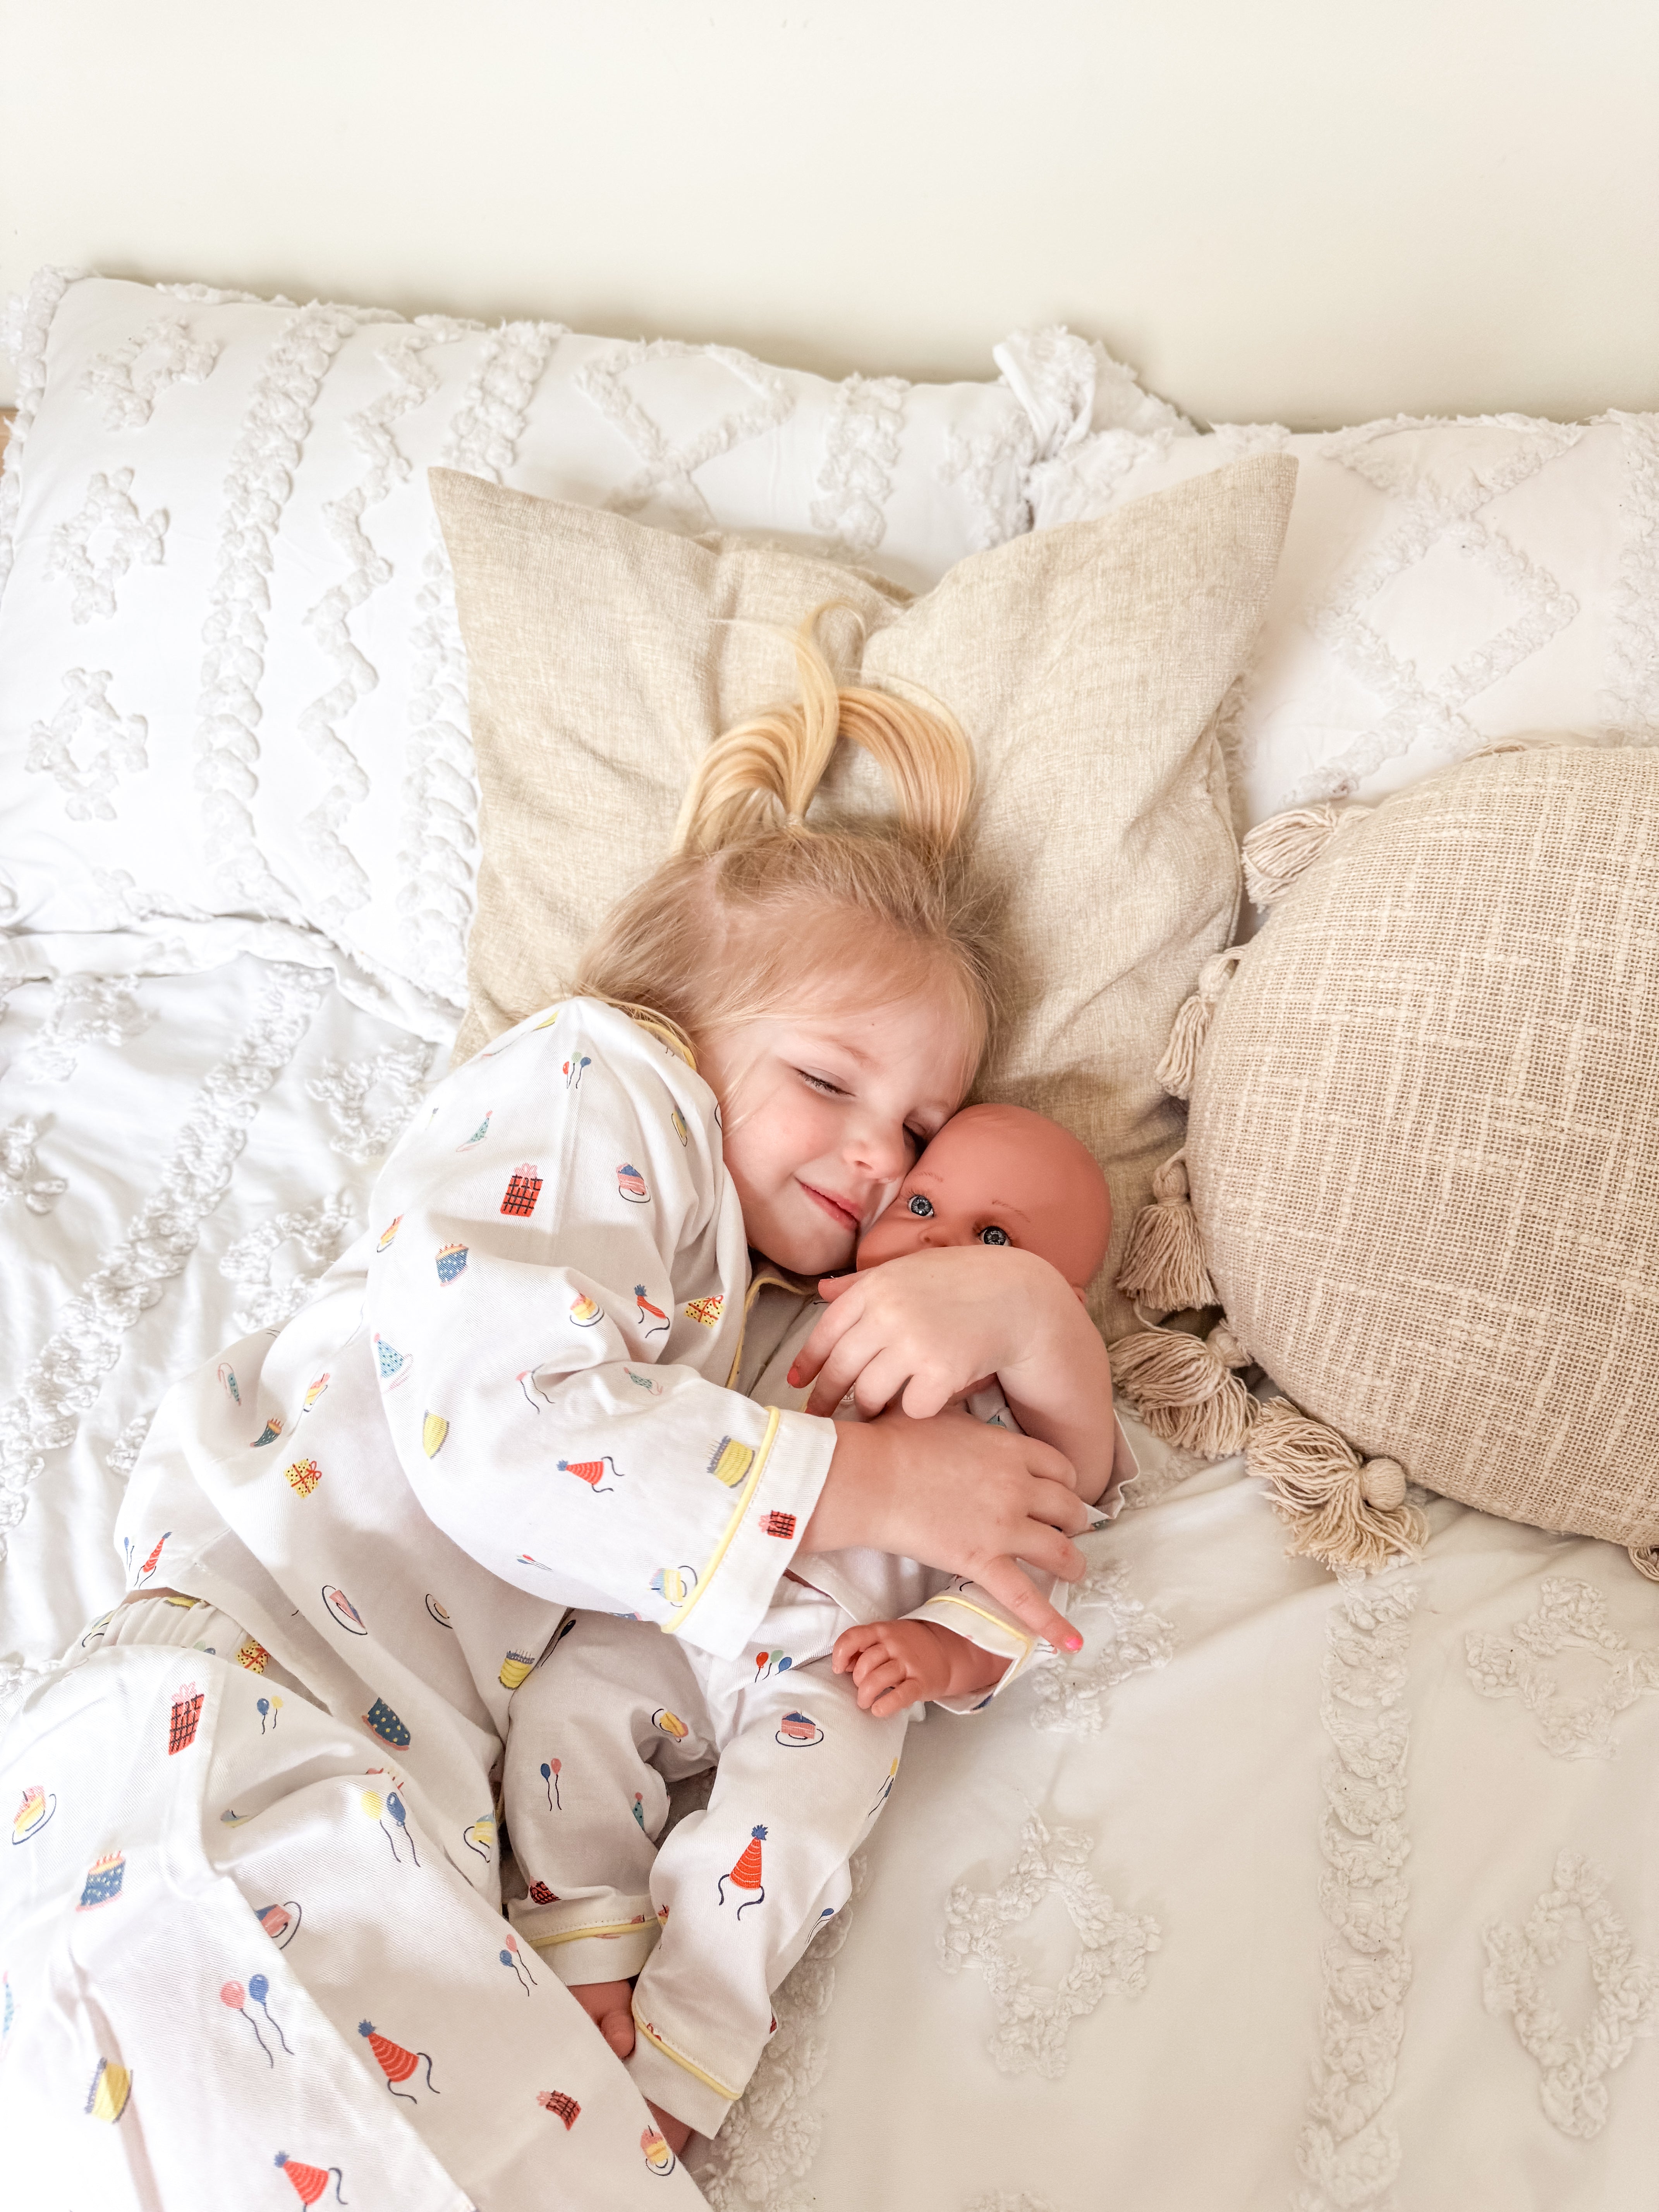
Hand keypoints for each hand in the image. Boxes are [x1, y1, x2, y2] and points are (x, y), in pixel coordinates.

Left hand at [791, 1246, 1080, 1418]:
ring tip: (873, 1412)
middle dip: (828, 1397)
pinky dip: (913, 1412)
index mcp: (875, 1287)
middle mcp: (888, 1314)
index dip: (808, 1363)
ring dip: (870, 1408)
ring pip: (871, 1394)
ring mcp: (914, 1343)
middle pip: (842, 1368)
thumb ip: (863, 1282)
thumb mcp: (908, 1269)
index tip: (797, 1384)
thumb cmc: (961, 1281)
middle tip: (823, 1415)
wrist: (1017, 1296)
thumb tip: (822, 1290)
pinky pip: (911, 1408)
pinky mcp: (941, 1372)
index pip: (825, 1332)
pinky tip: (921, 1405)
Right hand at [800, 1408, 1087, 1650]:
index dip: (1065, 1483)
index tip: (1060, 1491)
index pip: (1060, 1468)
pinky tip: (1071, 1643)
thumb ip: (965, 1422)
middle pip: (1067, 1507)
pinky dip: (1052, 1623)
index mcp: (1010, 1450)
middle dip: (1073, 1520)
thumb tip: (960, 1411)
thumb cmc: (893, 1442)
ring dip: (1072, 1563)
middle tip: (1069, 1529)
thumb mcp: (941, 1413)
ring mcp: (1004, 1527)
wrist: (869, 1476)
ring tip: (1073, 1570)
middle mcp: (1017, 1487)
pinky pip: (1025, 1598)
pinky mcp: (982, 1561)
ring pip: (1060, 1550)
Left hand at [833, 1617, 1006, 1716]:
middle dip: (857, 1679)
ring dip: (865, 1694)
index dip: (840, 1653)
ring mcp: (909, 1663)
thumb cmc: (907, 1646)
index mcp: (883, 1631)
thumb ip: (864, 1647)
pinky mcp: (921, 1682)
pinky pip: (901, 1695)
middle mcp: (895, 1644)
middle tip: (860, 1688)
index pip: (854, 1637)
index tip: (838, 1668)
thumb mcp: (886, 1638)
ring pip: (878, 1679)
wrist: (945, 1650)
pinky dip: (886, 1704)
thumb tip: (841, 1665)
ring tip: (865, 1702)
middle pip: (865, 1663)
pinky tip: (878, 1709)